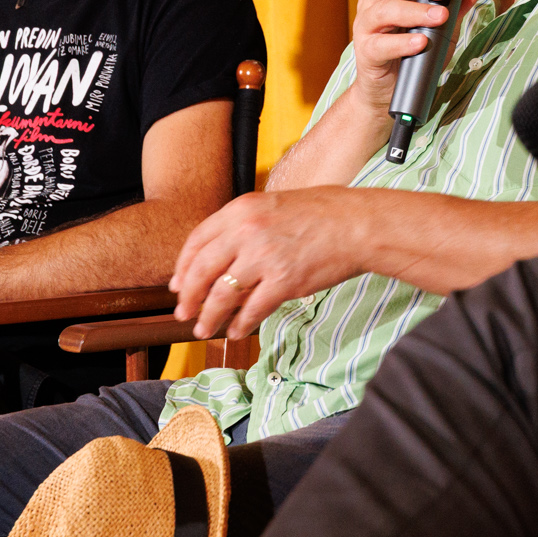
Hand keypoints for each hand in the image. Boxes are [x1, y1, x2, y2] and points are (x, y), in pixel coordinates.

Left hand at [170, 188, 370, 337]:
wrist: (359, 224)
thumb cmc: (325, 212)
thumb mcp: (275, 205)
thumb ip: (246, 224)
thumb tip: (224, 254)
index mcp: (242, 209)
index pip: (197, 240)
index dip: (183, 267)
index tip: (178, 284)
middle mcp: (247, 231)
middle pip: (202, 270)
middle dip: (188, 297)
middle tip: (183, 313)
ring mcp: (264, 257)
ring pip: (222, 295)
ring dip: (209, 316)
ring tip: (204, 329)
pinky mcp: (284, 281)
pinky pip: (252, 309)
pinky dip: (241, 324)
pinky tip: (237, 331)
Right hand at [347, 0, 486, 117]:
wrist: (391, 91)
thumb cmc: (415, 53)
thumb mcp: (442, 27)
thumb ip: (457, 6)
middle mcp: (375, 2)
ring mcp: (367, 26)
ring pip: (385, 10)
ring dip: (415, 11)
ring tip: (440, 16)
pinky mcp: (366, 52)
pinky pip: (381, 44)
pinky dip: (402, 42)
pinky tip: (421, 42)